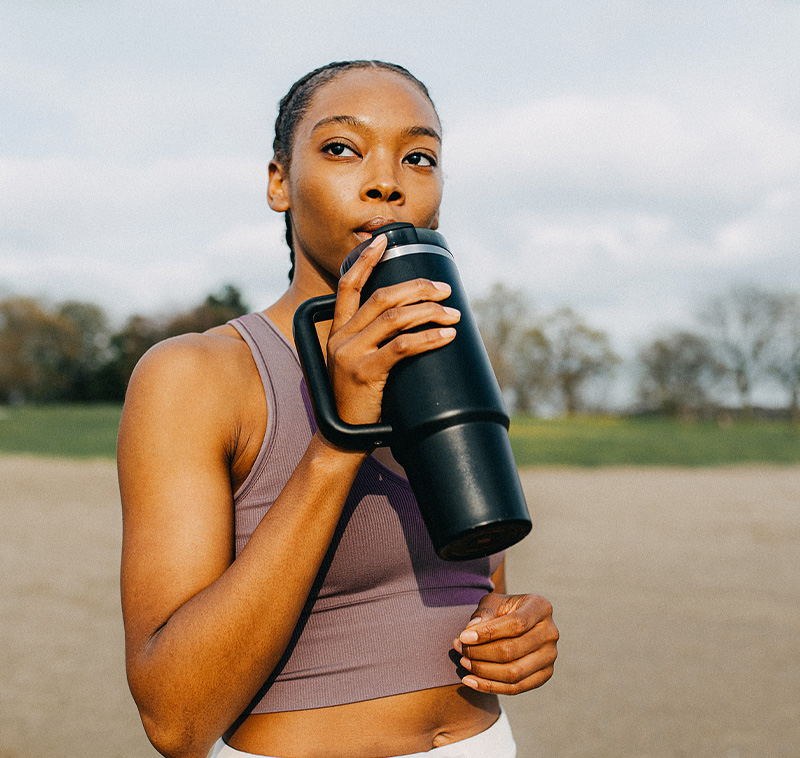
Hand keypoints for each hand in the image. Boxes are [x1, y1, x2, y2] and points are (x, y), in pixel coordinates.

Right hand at [326, 234, 459, 425]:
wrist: (343, 438)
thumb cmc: (359, 401)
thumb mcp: (357, 364)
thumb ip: (372, 342)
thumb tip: (411, 322)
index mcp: (337, 331)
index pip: (348, 285)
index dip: (365, 259)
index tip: (383, 239)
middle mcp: (341, 338)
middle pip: (382, 297)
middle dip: (418, 288)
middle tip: (444, 290)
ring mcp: (350, 354)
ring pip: (395, 318)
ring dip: (430, 311)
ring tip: (454, 313)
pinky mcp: (365, 372)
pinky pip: (402, 346)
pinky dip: (429, 337)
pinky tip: (446, 334)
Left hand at [453, 593, 558, 694]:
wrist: (518, 621)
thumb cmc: (503, 609)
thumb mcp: (493, 602)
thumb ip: (484, 614)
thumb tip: (471, 630)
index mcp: (541, 607)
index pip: (515, 624)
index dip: (488, 633)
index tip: (463, 637)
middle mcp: (550, 632)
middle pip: (513, 650)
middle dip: (480, 653)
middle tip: (459, 649)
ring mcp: (550, 656)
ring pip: (514, 673)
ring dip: (483, 671)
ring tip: (463, 663)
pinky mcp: (545, 675)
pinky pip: (516, 688)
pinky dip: (490, 687)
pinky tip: (470, 681)